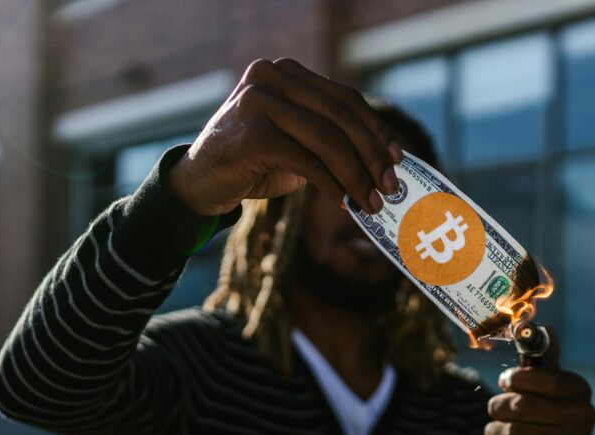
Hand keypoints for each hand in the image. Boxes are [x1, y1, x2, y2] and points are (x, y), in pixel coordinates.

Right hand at [167, 58, 402, 216]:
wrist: (197, 184)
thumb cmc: (251, 164)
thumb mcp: (295, 143)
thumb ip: (328, 140)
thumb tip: (381, 162)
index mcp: (285, 72)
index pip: (344, 98)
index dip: (375, 129)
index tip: (397, 158)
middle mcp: (270, 77)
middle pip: (341, 116)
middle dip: (371, 155)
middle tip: (390, 186)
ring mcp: (258, 102)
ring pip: (328, 140)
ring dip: (356, 176)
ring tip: (372, 202)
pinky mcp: (253, 133)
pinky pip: (307, 161)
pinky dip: (332, 185)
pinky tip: (344, 202)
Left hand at [485, 366, 594, 434]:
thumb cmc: (550, 416)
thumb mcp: (548, 389)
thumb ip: (535, 361)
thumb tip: (523, 325)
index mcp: (579, 389)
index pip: (545, 379)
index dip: (517, 379)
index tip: (505, 381)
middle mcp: (583, 415)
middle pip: (523, 405)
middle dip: (499, 405)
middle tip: (494, 408)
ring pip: (514, 432)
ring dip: (495, 430)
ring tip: (494, 429)